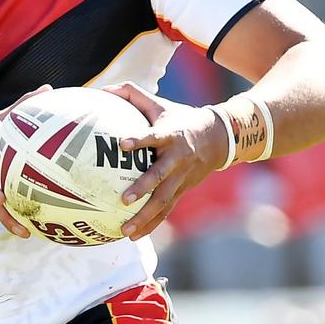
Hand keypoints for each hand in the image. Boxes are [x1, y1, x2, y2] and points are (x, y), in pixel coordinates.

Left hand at [103, 82, 227, 240]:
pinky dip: (152, 224)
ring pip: (164, 199)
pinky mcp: (183, 190)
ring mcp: (181, 177)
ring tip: (125, 230)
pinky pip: (166, 210)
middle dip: (143, 188)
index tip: (122, 144)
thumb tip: (105, 88)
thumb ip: (132, 94)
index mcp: (170, 135)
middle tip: (124, 200)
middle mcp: (176, 158)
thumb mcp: (160, 104)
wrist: (219, 138)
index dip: (140, 140)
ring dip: (145, 216)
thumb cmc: (180, 119)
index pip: (153, 136)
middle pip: (160, 176)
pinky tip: (135, 236)